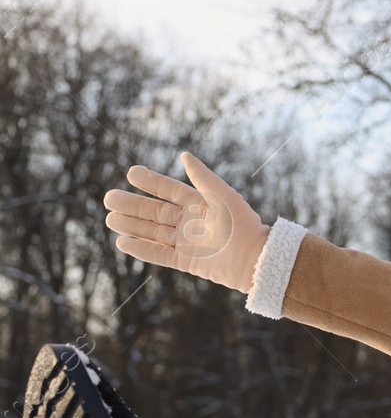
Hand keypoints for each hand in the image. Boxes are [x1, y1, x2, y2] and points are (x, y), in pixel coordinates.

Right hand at [102, 153, 270, 290]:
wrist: (255, 260)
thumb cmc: (243, 226)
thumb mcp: (223, 197)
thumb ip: (202, 178)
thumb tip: (183, 155)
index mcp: (200, 205)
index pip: (169, 191)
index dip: (151, 182)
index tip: (131, 172)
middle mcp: (190, 223)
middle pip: (154, 212)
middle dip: (132, 205)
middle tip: (108, 198)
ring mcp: (187, 243)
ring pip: (153, 232)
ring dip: (131, 225)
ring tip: (110, 218)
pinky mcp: (186, 262)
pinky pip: (159, 255)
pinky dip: (141, 249)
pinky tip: (122, 242)